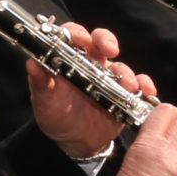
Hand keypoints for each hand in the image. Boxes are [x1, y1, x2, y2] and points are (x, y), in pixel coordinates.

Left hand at [27, 26, 139, 158]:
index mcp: (68, 59)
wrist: (73, 142)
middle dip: (107, 42)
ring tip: (127, 85)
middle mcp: (90, 64)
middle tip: (110, 50)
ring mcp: (108, 79)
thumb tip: (31, 63)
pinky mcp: (123, 95)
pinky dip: (144, 86)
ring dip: (126, 73)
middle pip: (101, 42)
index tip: (82, 39)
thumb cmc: (55, 115)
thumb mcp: (43, 100)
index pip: (73, 36)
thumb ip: (40, 82)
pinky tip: (145, 91)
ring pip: (121, 66)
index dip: (78, 33)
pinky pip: (138, 86)